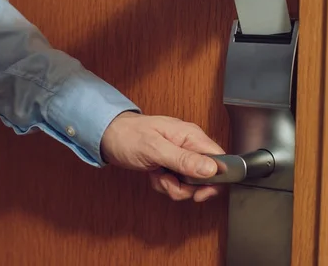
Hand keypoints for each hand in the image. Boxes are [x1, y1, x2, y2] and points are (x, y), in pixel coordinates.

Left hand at [100, 112, 224, 201]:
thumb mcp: (155, 149)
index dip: (215, 179)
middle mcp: (189, 145)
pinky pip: (177, 183)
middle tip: (171, 183)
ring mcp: (180, 155)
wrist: (108, 136)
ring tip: (158, 177)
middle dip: (188, 187)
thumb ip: (184, 160)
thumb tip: (211, 169)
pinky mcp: (171, 164)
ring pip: (191, 183)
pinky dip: (165, 185)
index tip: (200, 191)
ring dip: (173, 187)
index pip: (219, 160)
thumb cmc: (128, 135)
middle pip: (206, 176)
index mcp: (191, 136)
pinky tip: (154, 176)